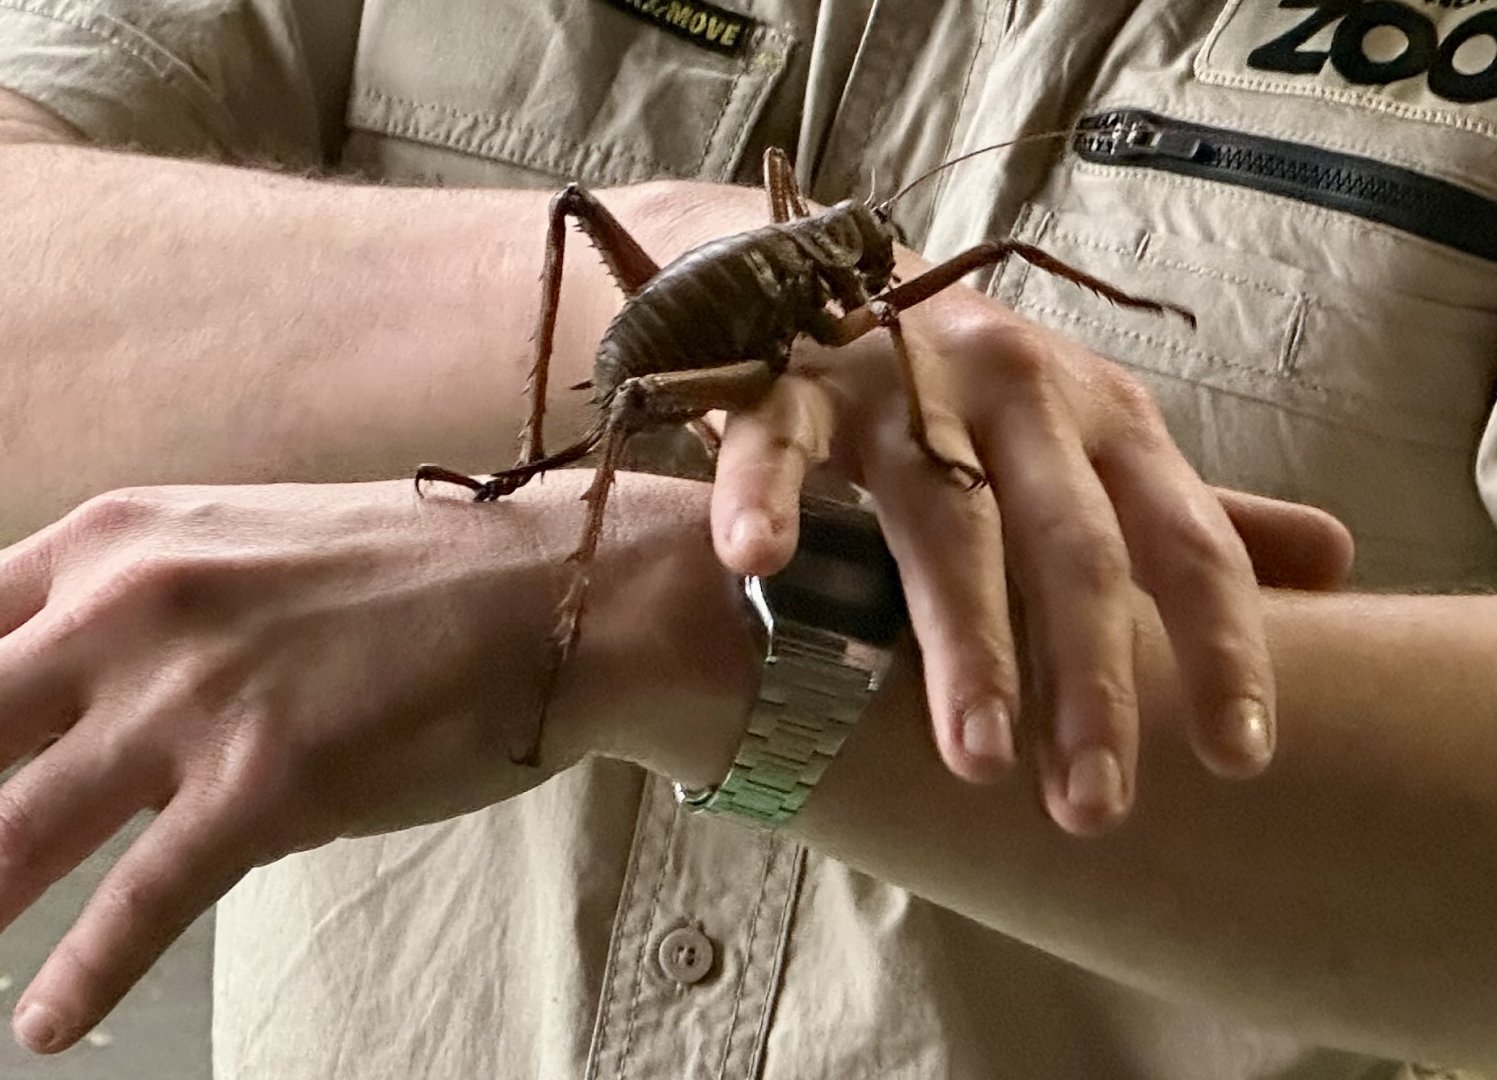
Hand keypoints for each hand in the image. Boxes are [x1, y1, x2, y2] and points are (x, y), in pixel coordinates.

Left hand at [0, 477, 740, 1054]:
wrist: (557, 590)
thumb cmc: (412, 575)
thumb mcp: (245, 552)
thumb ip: (140, 621)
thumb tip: (71, 718)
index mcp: (117, 540)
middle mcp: (133, 610)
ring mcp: (197, 699)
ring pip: (12, 831)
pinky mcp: (268, 784)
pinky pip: (142, 901)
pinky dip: (84, 974)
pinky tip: (47, 1023)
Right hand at [709, 270, 1352, 835]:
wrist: (831, 270)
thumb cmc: (977, 391)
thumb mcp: (1097, 438)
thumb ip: (1194, 511)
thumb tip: (1339, 563)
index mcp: (1107, 416)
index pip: (1186, 537)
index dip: (1224, 643)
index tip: (1242, 759)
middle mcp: (1022, 393)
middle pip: (1070, 544)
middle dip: (1089, 679)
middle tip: (1094, 807)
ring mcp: (907, 383)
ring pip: (941, 514)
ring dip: (965, 634)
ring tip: (978, 757)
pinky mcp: (799, 378)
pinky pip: (780, 439)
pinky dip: (769, 495)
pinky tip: (760, 563)